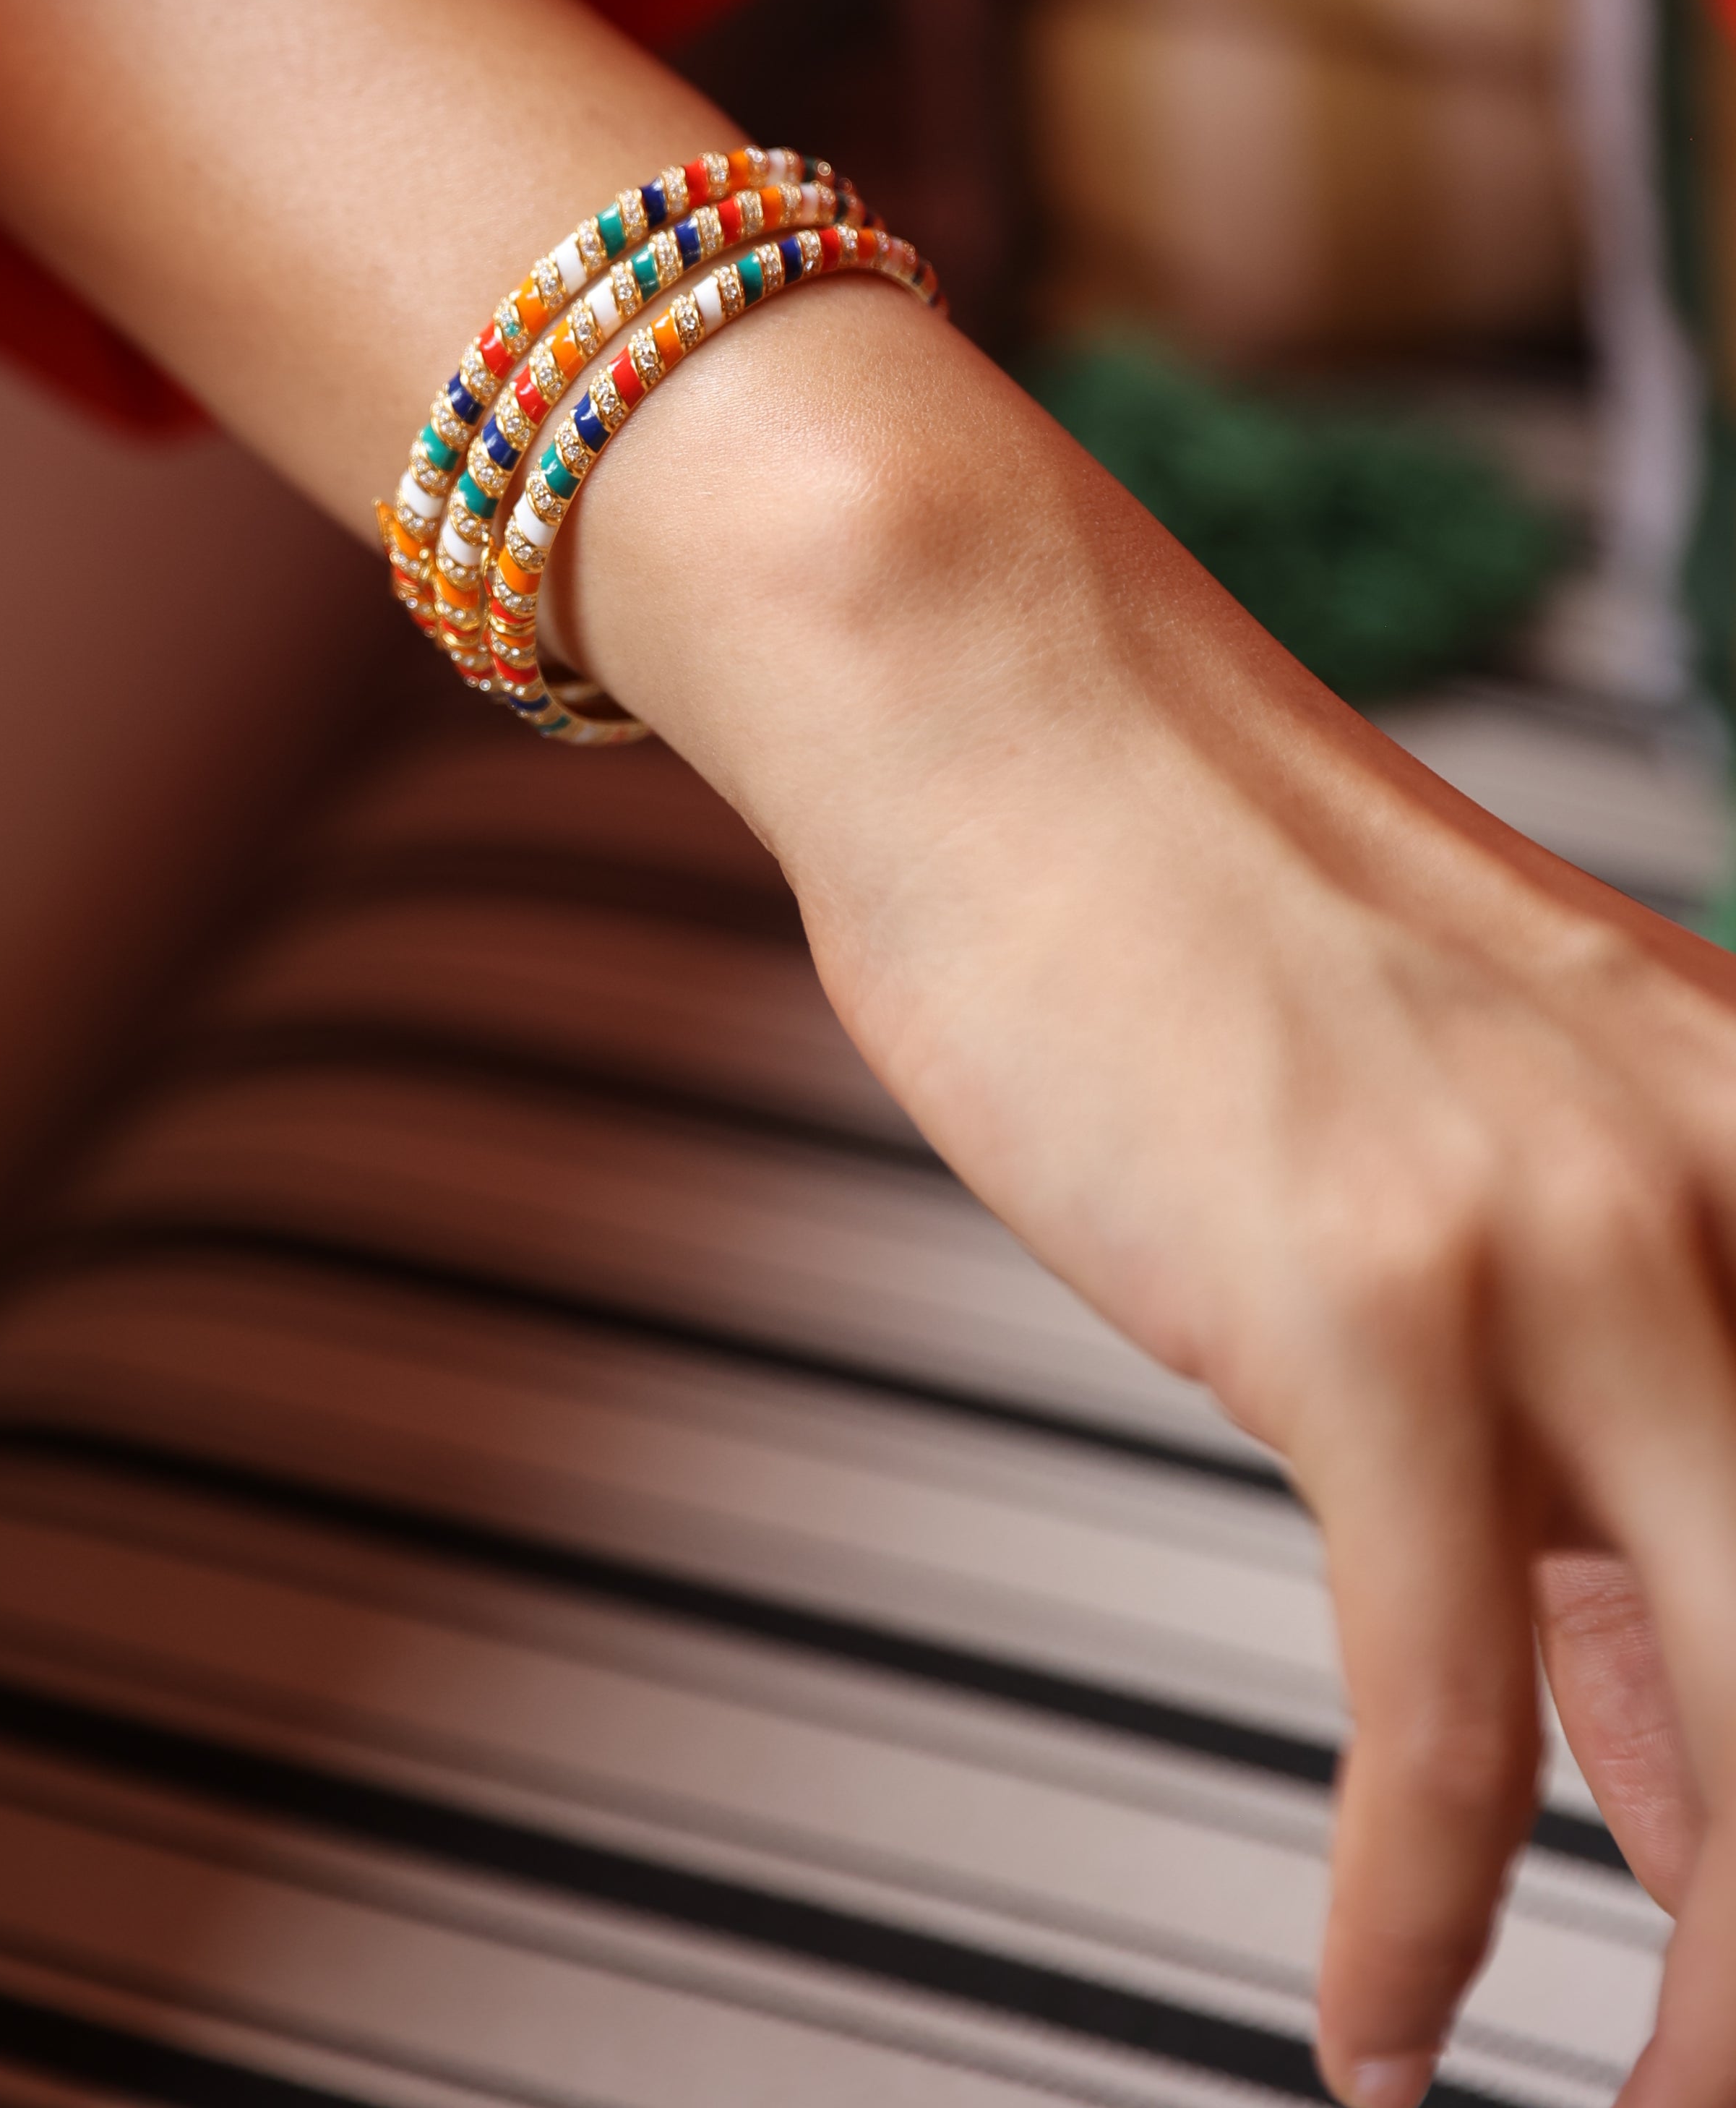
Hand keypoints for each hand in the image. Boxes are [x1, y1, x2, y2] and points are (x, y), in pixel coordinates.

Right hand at [563, 287, 1735, 2107]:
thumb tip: (1674, 1757)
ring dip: (1713, 2007)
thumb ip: (1605, 1450)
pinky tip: (1378, 2026)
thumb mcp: (1463, 1161)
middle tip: (1729, 2090)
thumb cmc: (1188, 909)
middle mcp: (1728, 1177)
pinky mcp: (1366, 1294)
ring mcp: (1562, 1230)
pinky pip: (1449, 1697)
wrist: (992, 687)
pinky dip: (1423, 1907)